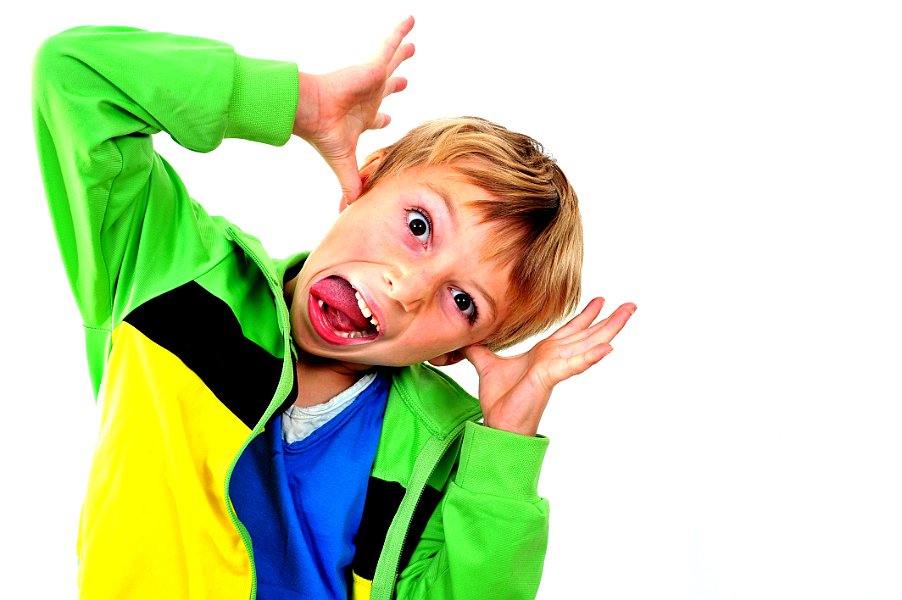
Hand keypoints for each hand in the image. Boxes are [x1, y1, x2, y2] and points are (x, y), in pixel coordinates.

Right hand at [293, 16, 415, 204]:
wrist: (311, 111)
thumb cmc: (324, 135)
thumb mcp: (343, 163)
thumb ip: (351, 183)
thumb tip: (352, 209)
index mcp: (360, 119)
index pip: (374, 119)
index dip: (382, 120)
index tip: (388, 119)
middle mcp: (366, 98)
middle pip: (385, 89)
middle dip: (394, 85)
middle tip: (403, 81)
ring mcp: (370, 81)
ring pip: (391, 64)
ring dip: (400, 54)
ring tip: (412, 45)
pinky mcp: (372, 66)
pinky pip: (390, 44)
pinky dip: (400, 31)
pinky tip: (411, 19)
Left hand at [463, 298, 635, 436]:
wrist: (497, 423)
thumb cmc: (499, 400)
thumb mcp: (486, 365)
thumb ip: (478, 350)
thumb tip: (465, 338)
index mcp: (544, 354)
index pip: (568, 331)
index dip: (584, 316)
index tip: (599, 300)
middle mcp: (554, 358)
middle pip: (587, 334)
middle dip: (608, 319)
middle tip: (630, 304)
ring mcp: (555, 367)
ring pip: (588, 344)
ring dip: (609, 329)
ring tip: (627, 313)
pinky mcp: (549, 376)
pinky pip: (574, 364)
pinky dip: (591, 355)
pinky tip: (609, 346)